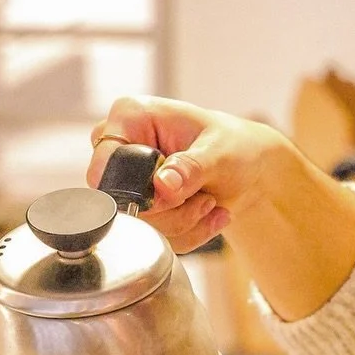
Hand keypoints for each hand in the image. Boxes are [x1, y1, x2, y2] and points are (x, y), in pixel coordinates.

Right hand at [87, 97, 286, 255]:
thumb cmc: (235, 146)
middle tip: (204, 198)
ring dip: (182, 224)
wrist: (248, 169)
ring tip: (208, 202)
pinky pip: (152, 237)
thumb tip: (162, 185)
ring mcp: (127, 180)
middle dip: (170, 211)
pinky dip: (185, 235)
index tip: (175, 193)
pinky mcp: (138, 206)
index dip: (137, 191)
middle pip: (122, 203)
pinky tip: (206, 215)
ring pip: (138, 225)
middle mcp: (120, 147)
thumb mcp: (220, 153)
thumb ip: (191, 168)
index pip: (106, 166)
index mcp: (130, 116)